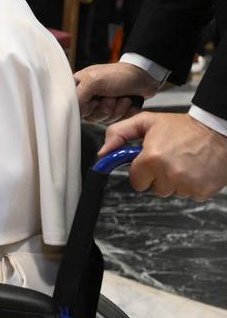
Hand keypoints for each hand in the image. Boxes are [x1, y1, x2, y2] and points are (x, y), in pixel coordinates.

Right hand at [74, 61, 160, 121]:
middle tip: (112, 95)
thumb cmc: (119, 75)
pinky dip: (125, 112)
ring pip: (104, 120)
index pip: (74, 108)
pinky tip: (129, 102)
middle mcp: (89, 97)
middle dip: (105, 108)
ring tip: (123, 96)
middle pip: (90, 117)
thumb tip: (75, 112)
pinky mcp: (115, 111)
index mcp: (79, 87)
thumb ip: (78, 96)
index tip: (94, 99)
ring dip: (117, 109)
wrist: (145, 76)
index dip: (87, 107)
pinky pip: (116, 121)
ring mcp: (102, 105)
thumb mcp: (93, 81)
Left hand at [98, 112, 226, 200]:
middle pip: (154, 188)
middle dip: (157, 176)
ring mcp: (187, 185)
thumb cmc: (182, 127)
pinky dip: (191, 185)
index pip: (136, 181)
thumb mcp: (147, 122)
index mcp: (151, 159)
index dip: (141, 170)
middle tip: (168, 159)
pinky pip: (189, 195)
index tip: (149, 161)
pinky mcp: (202, 192)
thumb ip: (119, 134)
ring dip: (174, 181)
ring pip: (171, 192)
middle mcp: (168, 175)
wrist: (217, 130)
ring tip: (183, 162)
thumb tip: (102, 154)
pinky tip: (195, 169)